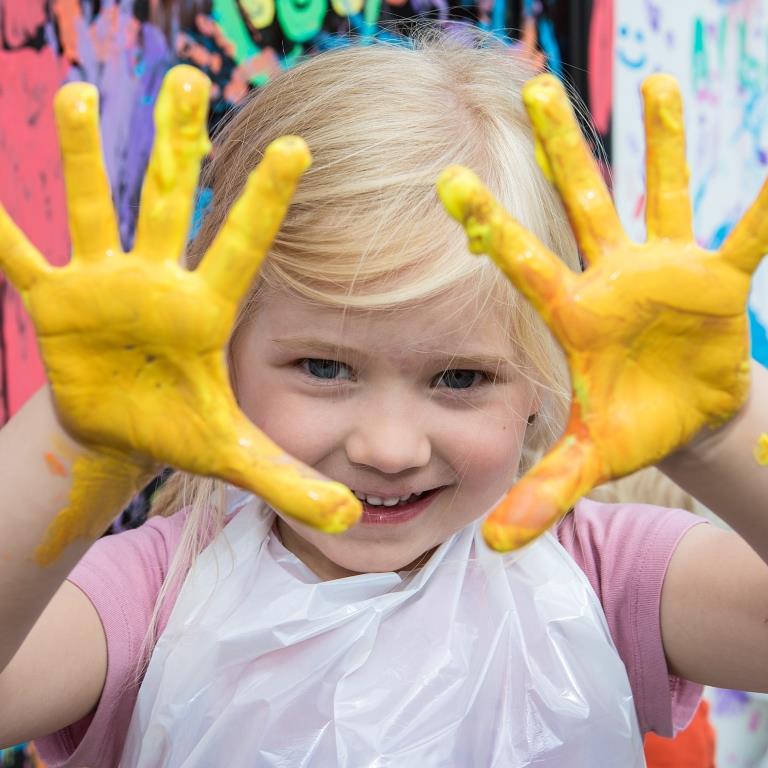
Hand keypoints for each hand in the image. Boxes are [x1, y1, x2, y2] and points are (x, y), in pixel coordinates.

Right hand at [0, 66, 359, 563]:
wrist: (123, 430)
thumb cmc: (182, 431)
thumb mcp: (234, 457)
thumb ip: (289, 482)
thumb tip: (348, 520)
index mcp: (205, 310)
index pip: (242, 248)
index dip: (264, 203)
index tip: (296, 148)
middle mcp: (156, 282)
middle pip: (168, 203)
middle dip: (175, 144)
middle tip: (189, 77)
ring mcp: (102, 285)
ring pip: (92, 209)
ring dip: (81, 156)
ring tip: (78, 94)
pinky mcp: (54, 302)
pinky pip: (18, 259)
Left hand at [438, 73, 764, 550]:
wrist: (682, 415)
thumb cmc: (628, 427)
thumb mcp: (588, 459)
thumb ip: (543, 492)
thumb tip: (495, 545)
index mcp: (572, 317)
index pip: (523, 265)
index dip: (490, 228)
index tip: (448, 184)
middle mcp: (610, 280)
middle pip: (578, 204)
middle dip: (560, 148)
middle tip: (535, 83)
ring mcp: (662, 272)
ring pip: (653, 196)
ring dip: (656, 143)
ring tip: (656, 81)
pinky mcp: (715, 281)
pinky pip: (742, 237)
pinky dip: (761, 209)